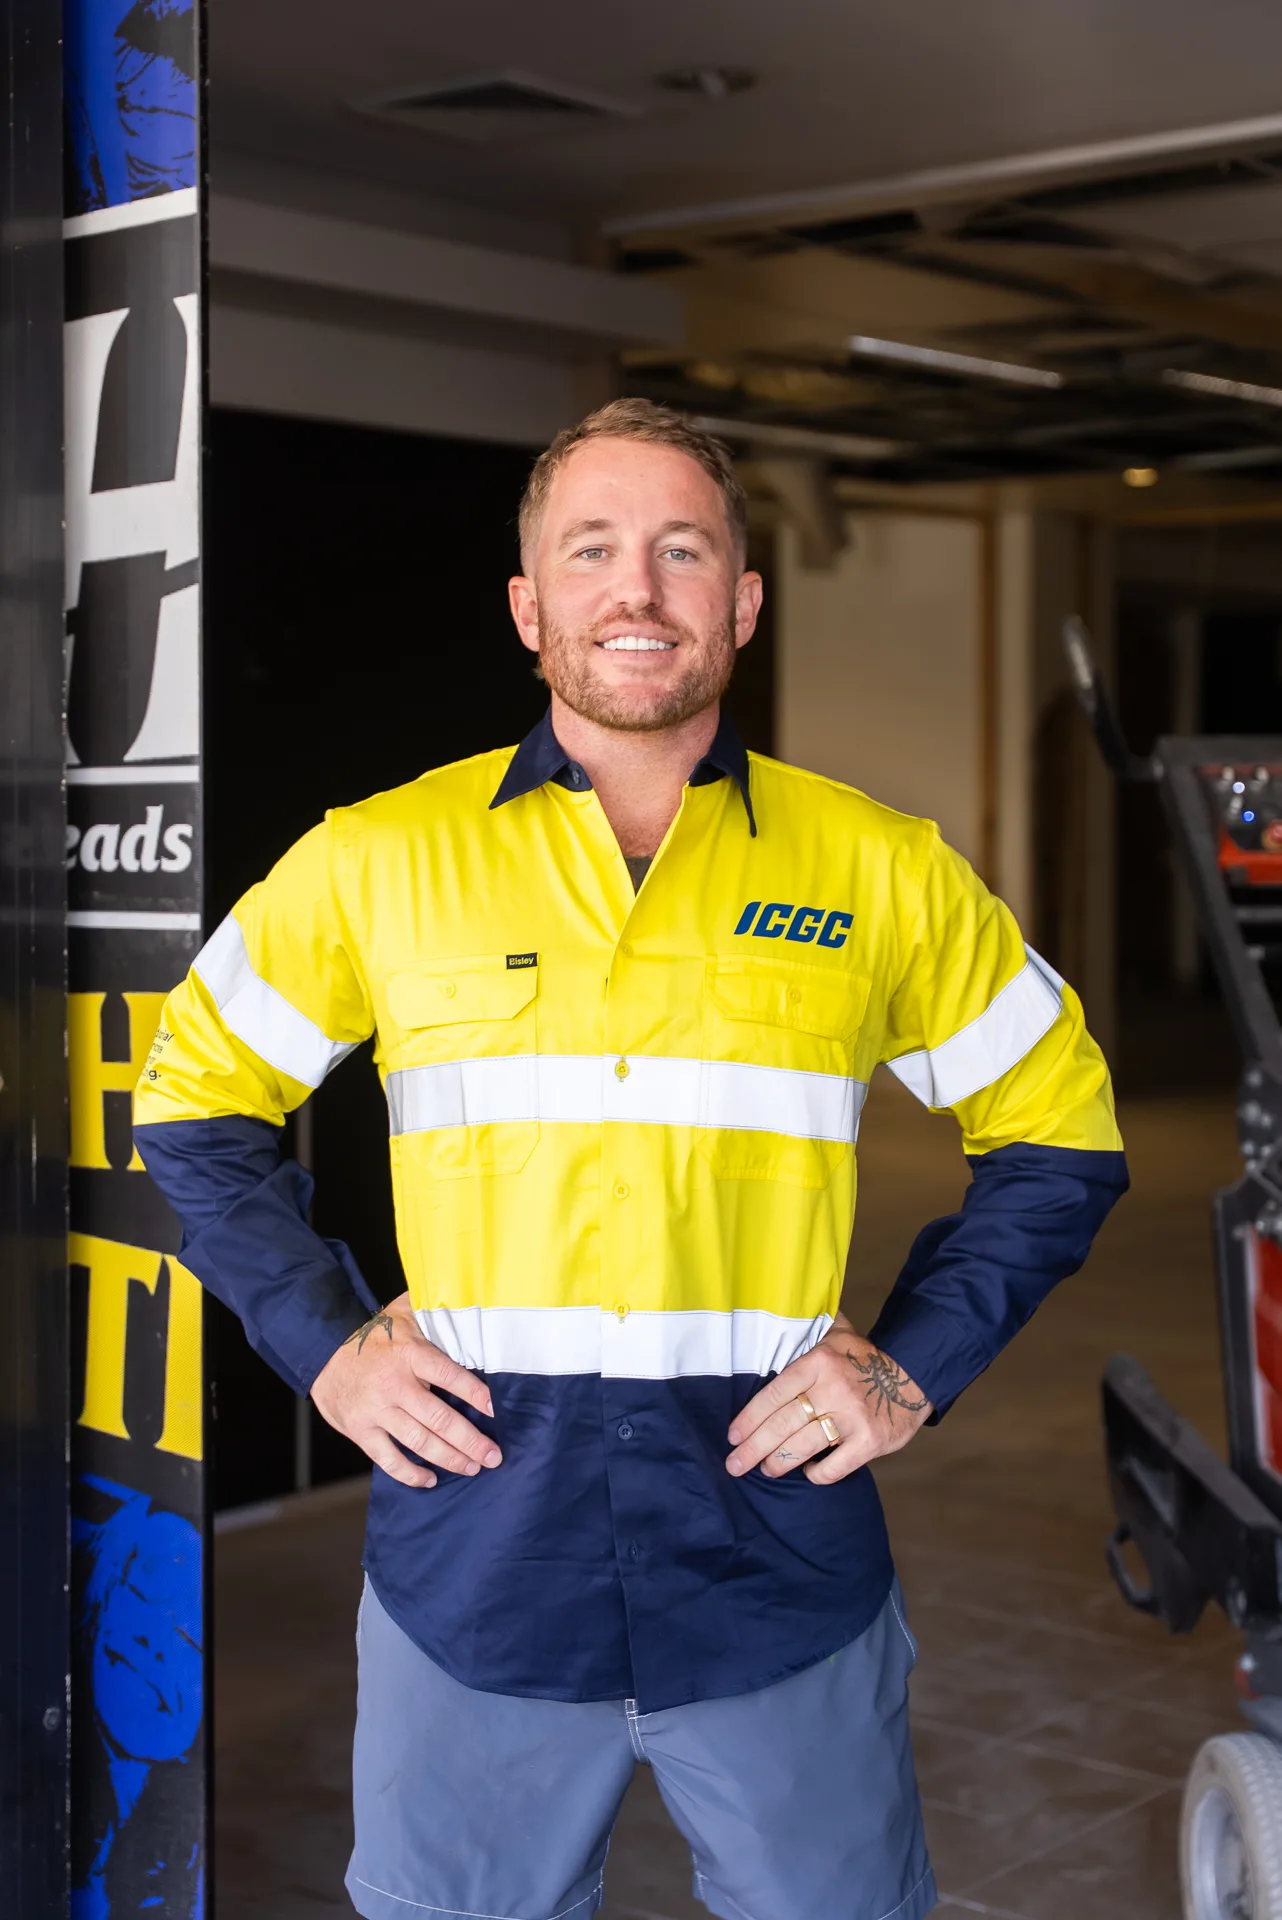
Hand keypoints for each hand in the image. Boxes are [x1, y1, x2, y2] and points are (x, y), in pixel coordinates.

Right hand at [311, 1292, 500, 1488]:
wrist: (322, 1351)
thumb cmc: (372, 1335)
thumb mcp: (402, 1312)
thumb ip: (432, 1310)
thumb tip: (467, 1297)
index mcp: (409, 1354)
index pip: (449, 1375)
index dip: (474, 1393)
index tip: (495, 1409)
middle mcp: (394, 1385)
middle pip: (439, 1418)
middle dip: (470, 1440)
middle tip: (493, 1455)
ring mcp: (377, 1411)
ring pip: (419, 1442)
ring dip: (449, 1458)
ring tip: (472, 1467)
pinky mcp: (361, 1430)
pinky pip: (388, 1459)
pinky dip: (410, 1473)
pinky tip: (431, 1479)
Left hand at [725, 1314, 930, 1484]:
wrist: (913, 1376)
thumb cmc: (863, 1358)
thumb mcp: (837, 1332)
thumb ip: (808, 1326)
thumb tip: (776, 1310)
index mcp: (819, 1361)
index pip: (774, 1393)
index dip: (749, 1418)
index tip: (733, 1435)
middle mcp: (834, 1388)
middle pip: (783, 1424)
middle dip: (754, 1448)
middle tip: (735, 1465)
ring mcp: (853, 1417)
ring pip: (804, 1446)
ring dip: (779, 1462)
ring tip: (766, 1469)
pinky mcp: (870, 1442)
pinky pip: (835, 1467)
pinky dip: (817, 1474)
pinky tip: (808, 1472)